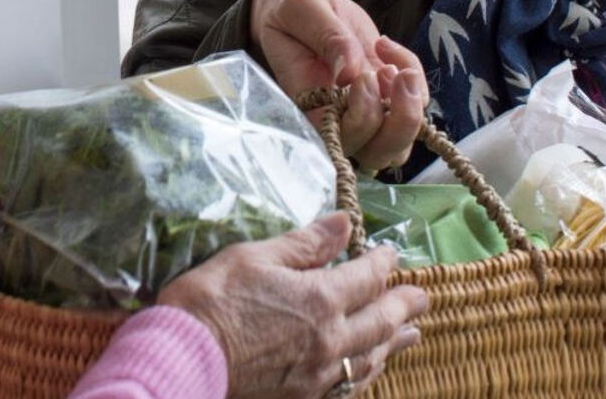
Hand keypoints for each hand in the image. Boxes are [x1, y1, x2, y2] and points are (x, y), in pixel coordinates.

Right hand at [157, 213, 427, 398]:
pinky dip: (367, 374)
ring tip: (411, 333)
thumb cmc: (211, 302)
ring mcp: (319, 375)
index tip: (392, 253)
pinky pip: (349, 387)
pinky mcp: (304, 398)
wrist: (182, 362)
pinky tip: (369, 370)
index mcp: (321, 299)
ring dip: (394, 342)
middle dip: (404, 305)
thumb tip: (343, 223)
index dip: (383, 262)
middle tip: (422, 297)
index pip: (367, 277)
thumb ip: (303, 244)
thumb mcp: (253, 258)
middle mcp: (331, 340)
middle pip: (381, 320)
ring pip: (371, 358)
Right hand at [249, 0, 429, 169]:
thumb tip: (350, 73)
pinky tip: (386, 47)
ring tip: (399, 69)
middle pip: (378, 153)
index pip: (339, 141)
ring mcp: (365, 109)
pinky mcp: (384, 93)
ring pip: (400, 143)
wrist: (304, 0)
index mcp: (307, 106)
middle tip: (388, 72)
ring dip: (411, 108)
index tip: (361, 76)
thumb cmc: (289, 6)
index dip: (361, 121)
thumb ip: (325, 36)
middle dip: (398, 122)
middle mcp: (337, 118)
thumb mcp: (299, 7)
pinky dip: (413, 74)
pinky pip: (415, 102)